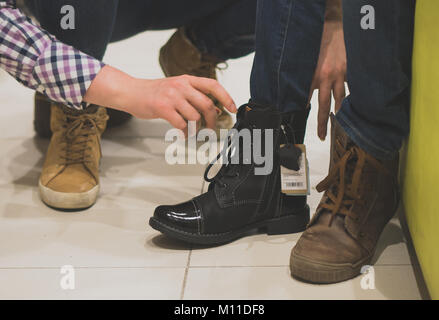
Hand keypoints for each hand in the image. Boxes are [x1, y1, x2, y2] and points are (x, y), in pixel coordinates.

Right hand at [84, 66, 236, 131]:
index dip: (226, 97)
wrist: (130, 91)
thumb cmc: (154, 92)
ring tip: (193, 132)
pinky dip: (185, 132)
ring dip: (197, 129)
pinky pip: (181, 124)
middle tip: (211, 129)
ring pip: (195, 116)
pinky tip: (182, 134)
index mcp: (187, 79)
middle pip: (207, 105)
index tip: (233, 108)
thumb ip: (194, 97)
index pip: (213, 85)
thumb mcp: (177, 89)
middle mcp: (181, 85)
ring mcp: (171, 96)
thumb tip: (215, 110)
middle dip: (212, 120)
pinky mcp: (162, 107)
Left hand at [309, 19, 346, 139]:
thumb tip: (297, 93)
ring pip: (340, 98)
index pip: (306, 100)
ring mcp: (340, 75)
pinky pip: (350, 87)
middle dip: (322, 124)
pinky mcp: (350, 70)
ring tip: (338, 121)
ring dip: (338, 111)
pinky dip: (350, 96)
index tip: (302, 122)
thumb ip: (302, 78)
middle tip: (322, 136)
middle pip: (324, 106)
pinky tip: (351, 104)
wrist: (332, 25)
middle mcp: (326, 78)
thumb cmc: (316, 41)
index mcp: (312, 76)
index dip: (304, 112)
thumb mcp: (304, 60)